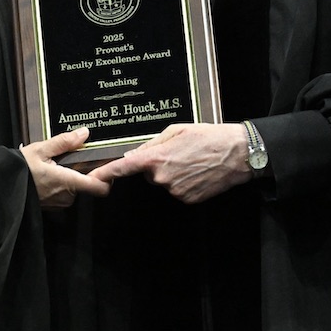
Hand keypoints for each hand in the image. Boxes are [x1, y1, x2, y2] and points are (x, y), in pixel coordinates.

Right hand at [19, 127, 111, 208]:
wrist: (0, 186)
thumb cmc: (19, 168)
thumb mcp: (41, 149)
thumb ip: (65, 142)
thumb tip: (85, 133)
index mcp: (68, 182)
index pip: (100, 188)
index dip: (107, 178)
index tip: (104, 166)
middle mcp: (67, 197)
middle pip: (86, 185)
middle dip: (81, 172)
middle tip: (70, 158)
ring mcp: (58, 204)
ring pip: (74, 189)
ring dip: (69, 178)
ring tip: (54, 165)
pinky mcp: (51, 206)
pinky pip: (63, 195)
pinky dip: (60, 185)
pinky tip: (47, 175)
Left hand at [88, 123, 250, 203]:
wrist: (237, 153)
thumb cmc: (207, 136)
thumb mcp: (176, 131)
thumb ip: (152, 144)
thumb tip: (134, 154)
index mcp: (156, 157)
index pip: (124, 168)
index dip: (106, 173)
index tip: (93, 178)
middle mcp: (162, 178)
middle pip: (149, 174)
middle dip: (158, 165)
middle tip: (179, 153)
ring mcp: (175, 191)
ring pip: (164, 182)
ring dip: (173, 174)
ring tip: (192, 161)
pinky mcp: (188, 199)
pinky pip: (178, 191)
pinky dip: (184, 183)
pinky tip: (198, 172)